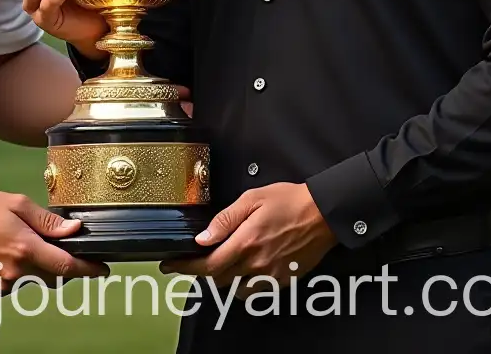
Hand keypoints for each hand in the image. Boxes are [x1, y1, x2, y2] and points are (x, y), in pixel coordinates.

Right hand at [0, 190, 107, 294]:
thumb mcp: (17, 204)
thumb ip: (47, 220)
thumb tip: (74, 229)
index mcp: (26, 248)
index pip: (65, 266)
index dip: (87, 269)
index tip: (102, 269)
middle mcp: (17, 272)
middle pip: (53, 277)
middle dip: (63, 266)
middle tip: (62, 249)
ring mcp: (3, 285)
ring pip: (35, 281)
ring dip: (39, 268)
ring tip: (25, 245)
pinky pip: (17, 285)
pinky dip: (21, 272)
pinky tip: (9, 254)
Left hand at [161, 183, 335, 291]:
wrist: (322, 214)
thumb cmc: (287, 201)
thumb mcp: (251, 199)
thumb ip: (224, 220)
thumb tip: (202, 238)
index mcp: (245, 243)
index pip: (207, 266)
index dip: (184, 268)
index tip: (169, 265)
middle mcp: (255, 264)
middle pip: (218, 280)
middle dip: (203, 270)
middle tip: (196, 257)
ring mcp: (270, 276)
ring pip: (235, 290)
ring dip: (224, 278)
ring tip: (223, 260)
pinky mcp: (282, 281)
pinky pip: (256, 291)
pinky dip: (244, 283)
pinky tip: (246, 266)